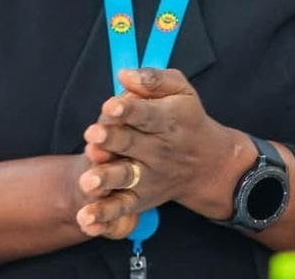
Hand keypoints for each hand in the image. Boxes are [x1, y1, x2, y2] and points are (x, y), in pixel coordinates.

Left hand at [74, 68, 253, 236]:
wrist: (208, 164)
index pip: (147, 114)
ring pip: (125, 177)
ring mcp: (148, 176)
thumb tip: (124, 74)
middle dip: (111, 140)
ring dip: (106, 179)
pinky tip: (86, 220)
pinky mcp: (140, 198)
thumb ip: (153, 80)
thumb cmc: (187, 118)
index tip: (110, 106)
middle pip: (131, 144)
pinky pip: (121, 209)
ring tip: (88, 181)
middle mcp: (158, 150)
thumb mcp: (180, 90)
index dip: (128, 110)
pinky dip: (104, 216)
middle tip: (92, 135)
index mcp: (168, 120)